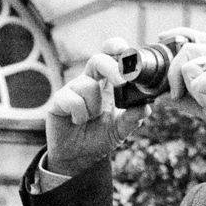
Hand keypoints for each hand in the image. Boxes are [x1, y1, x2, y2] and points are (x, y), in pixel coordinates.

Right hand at [43, 38, 150, 175]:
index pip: (109, 56)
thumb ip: (133, 117)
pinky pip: (73, 100)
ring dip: (94, 107)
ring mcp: (73, 89)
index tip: (124, 50)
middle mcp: (89, 81)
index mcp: (106, 83)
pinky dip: (80, 114)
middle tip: (121, 83)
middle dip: (112, 69)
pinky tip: (78, 121)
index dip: (115, 47)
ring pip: (88, 85)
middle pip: (98, 60)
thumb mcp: (121, 129)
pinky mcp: (59, 100)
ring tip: (91, 119)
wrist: (78, 159)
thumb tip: (146, 106)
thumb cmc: (99, 138)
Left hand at [160, 30, 205, 157]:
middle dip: (173, 72)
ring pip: (190, 63)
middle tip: (176, 95)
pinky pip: (199, 81)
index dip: (178, 34)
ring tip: (203, 101)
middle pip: (188, 47)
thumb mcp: (205, 107)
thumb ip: (185, 100)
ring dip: (188, 86)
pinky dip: (200, 96)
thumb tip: (159, 96)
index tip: (162, 38)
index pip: (197, 37)